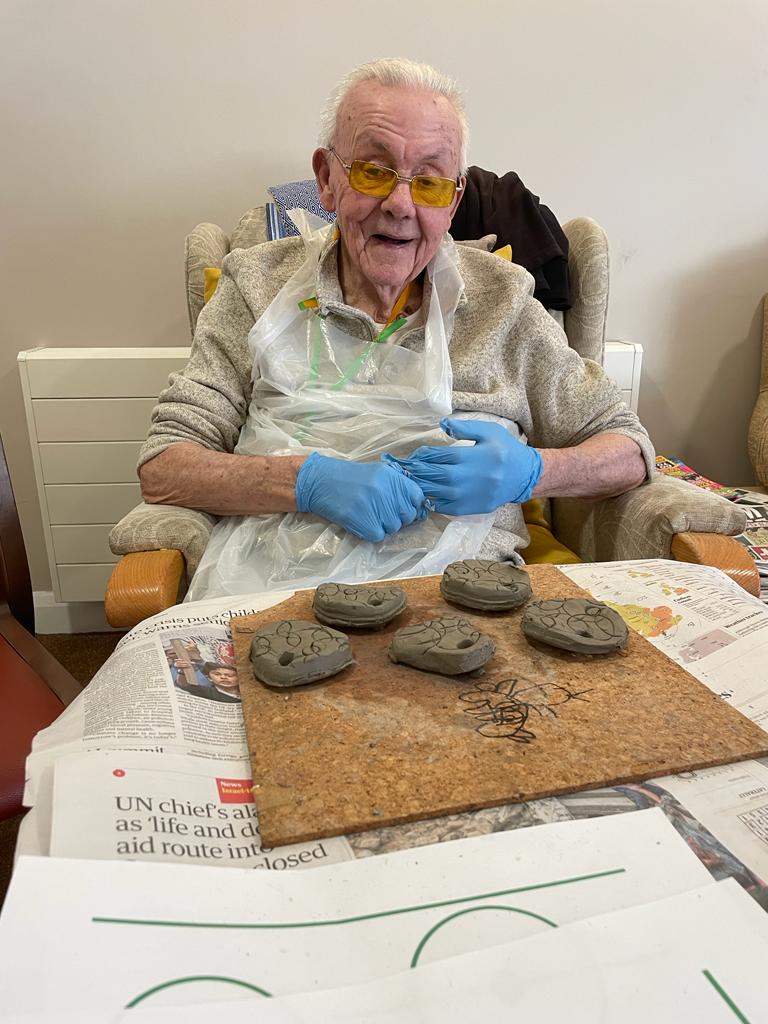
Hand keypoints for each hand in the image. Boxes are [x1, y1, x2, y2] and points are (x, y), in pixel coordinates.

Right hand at [295, 453, 426, 541]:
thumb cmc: (350, 477)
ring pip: (394, 527)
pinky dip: (372, 532)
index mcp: (392, 477)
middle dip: (398, 517)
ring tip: (370, 515)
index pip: (417, 497)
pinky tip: (363, 522)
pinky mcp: (363, 522)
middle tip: (383, 512)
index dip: (412, 504)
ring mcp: (375, 508)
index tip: (403, 506)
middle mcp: (386, 491)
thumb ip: (397, 485)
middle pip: (407, 515)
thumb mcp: (378, 472)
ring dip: (384, 525)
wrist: (321, 482)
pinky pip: (379, 535)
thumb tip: (416, 502)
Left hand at [382, 418, 542, 515]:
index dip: (421, 455)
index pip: (438, 456)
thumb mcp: (489, 431)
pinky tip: (422, 495)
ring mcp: (468, 496)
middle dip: (414, 472)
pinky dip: (429, 501)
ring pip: (435, 493)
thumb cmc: (506, 450)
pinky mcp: (469, 508)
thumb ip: (465, 428)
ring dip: (418, 487)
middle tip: (398, 469)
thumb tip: (442, 424)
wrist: (524, 477)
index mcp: (473, 457)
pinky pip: (443, 507)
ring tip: (404, 482)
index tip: (410, 454)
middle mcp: (468, 479)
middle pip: (432, 476)